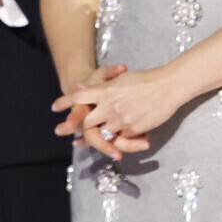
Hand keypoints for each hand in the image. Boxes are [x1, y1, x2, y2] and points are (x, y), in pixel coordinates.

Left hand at [54, 65, 185, 158]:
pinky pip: (119, 139)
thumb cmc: (143, 80)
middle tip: (62, 131)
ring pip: (101, 133)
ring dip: (92, 138)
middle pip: (85, 121)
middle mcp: (109, 106)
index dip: (64, 102)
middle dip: (72, 128)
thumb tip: (79, 86)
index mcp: (105, 91)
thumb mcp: (118, 79)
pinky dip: (114, 141)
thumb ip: (98, 85)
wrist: (168, 87)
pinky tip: (110, 142)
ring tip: (81, 141)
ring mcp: (121, 119)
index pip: (78, 96)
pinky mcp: (133, 130)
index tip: (53, 107)